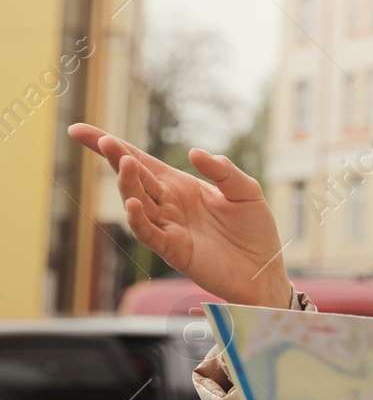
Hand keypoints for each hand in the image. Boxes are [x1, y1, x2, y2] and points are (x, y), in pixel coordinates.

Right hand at [68, 123, 292, 308]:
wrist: (264, 269)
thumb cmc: (254, 229)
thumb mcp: (245, 191)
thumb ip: (223, 171)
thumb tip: (194, 153)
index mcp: (181, 185)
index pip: (141, 161)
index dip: (112, 146)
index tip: (80, 130)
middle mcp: (168, 204)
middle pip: (134, 177)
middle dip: (116, 158)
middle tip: (103, 140)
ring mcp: (168, 226)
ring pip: (138, 201)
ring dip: (129, 184)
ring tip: (126, 163)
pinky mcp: (173, 249)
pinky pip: (149, 233)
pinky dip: (138, 219)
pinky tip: (133, 203)